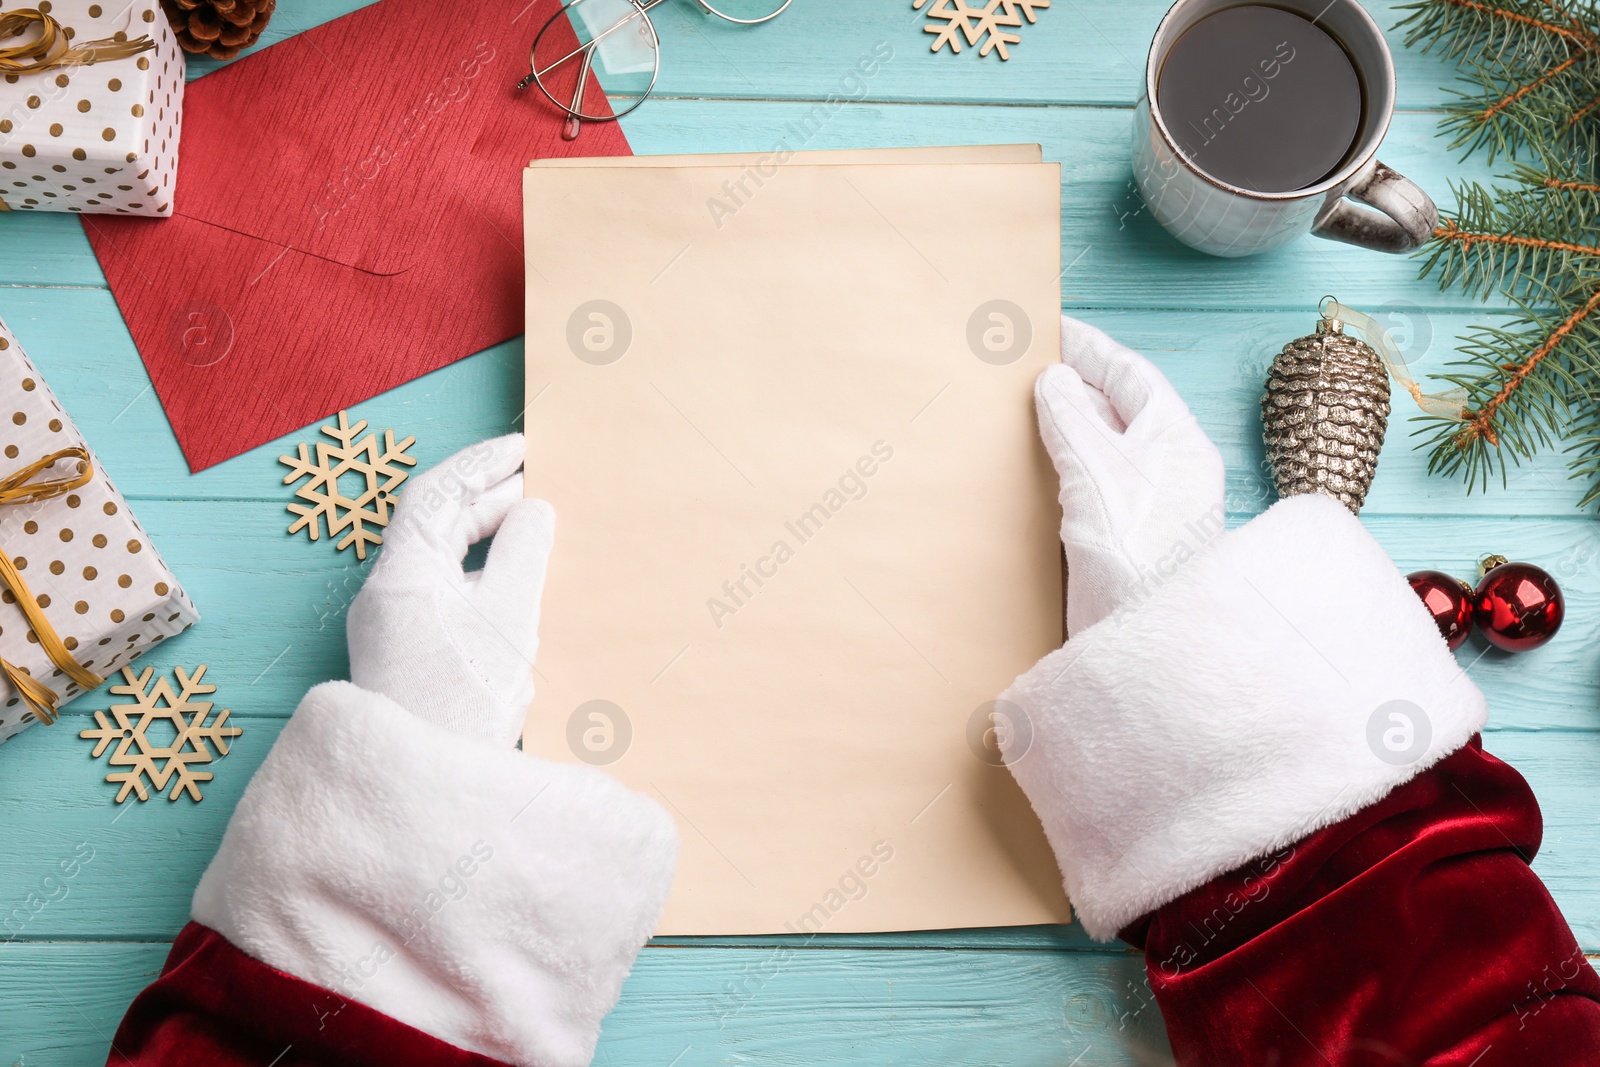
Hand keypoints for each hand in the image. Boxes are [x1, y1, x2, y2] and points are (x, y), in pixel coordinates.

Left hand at [347, 434, 552, 746]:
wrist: (421, 786)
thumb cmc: (464, 705)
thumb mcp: (510, 618)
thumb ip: (525, 553)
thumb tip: (534, 511)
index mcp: (402, 576)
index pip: (434, 495)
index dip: (478, 464)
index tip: (522, 449)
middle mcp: (387, 595)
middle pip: (433, 524)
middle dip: (485, 499)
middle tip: (537, 485)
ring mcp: (394, 627)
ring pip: (439, 559)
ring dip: (485, 537)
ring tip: (534, 527)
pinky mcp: (409, 655)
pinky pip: (444, 592)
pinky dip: (482, 574)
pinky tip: (517, 586)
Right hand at [1039, 315, 1225, 636]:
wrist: (1147, 640)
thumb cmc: (1138, 553)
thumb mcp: (1098, 469)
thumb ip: (1072, 419)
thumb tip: (1054, 381)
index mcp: (1176, 439)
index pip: (1131, 375)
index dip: (1090, 347)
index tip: (1052, 327)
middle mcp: (1165, 467)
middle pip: (1116, 408)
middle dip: (1072, 382)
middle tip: (1025, 361)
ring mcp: (1143, 504)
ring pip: (1099, 446)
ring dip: (1061, 424)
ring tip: (1017, 404)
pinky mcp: (1118, 537)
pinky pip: (1086, 482)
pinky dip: (1057, 465)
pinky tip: (1026, 465)